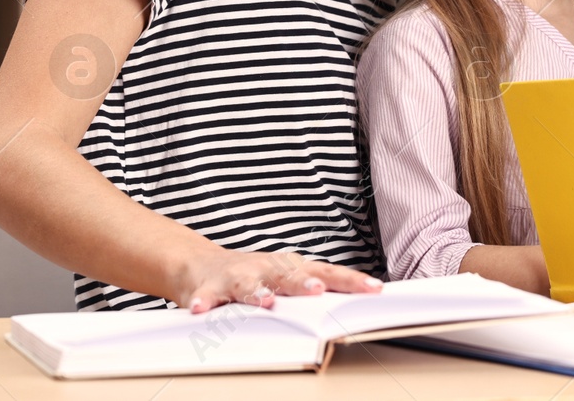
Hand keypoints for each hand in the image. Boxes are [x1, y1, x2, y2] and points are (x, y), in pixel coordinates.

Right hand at [175, 248, 382, 313]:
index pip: (326, 272)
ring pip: (248, 283)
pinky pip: (207, 295)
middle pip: (288, 274)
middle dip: (303, 282)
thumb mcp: (285, 281)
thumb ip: (312, 292)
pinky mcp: (209, 286)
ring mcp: (238, 274)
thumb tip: (356, 306)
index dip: (349, 281)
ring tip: (265, 301)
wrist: (200, 264)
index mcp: (290, 267)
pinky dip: (204, 301)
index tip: (373, 289)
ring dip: (257, 291)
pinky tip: (200, 308)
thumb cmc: (254, 276)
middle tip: (316, 290)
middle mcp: (267, 267)